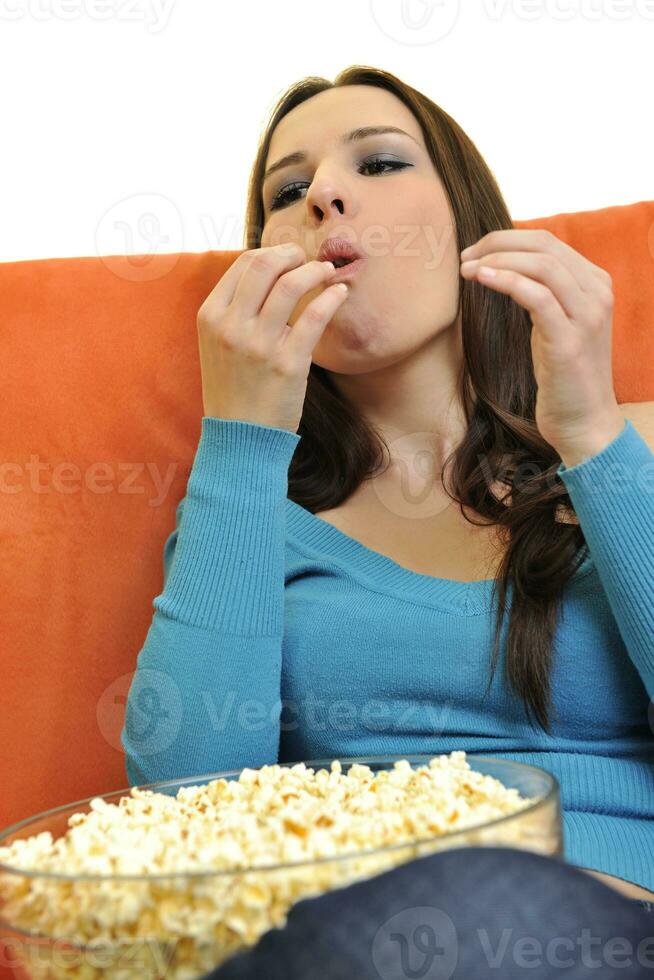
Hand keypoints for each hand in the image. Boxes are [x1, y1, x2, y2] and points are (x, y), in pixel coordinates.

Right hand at [196, 243, 346, 433]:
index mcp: (210, 316)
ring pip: (291, 285)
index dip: (272, 253)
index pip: (243, 264)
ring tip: (327, 272)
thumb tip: (268, 273)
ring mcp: (258, 345)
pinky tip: (339, 293)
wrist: (240, 438)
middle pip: (264, 265)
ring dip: (315, 271)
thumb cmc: (234, 390)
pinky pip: (314, 316)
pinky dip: (331, 297)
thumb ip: (234, 311)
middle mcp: (230, 326)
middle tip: (308, 259)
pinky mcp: (287, 363)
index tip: (289, 258)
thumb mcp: (217, 345)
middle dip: (292, 254)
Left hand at [459, 229, 624, 466]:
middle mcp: (597, 293)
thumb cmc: (562, 375)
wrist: (584, 422)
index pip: (548, 241)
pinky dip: (506, 281)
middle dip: (497, 244)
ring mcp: (587, 316)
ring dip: (497, 260)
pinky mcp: (570, 340)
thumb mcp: (553, 325)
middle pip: (544, 245)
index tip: (474, 252)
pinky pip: (536, 296)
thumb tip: (503, 266)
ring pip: (541, 264)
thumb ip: (542, 294)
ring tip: (467, 269)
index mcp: (595, 284)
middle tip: (464, 256)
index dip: (506, 239)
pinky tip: (482, 280)